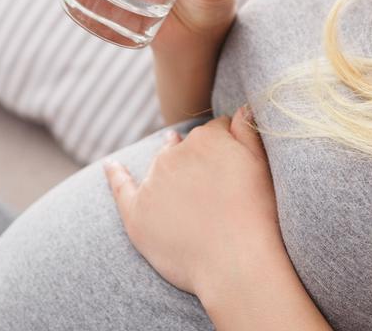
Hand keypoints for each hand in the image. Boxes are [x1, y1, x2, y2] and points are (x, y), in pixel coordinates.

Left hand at [102, 105, 284, 297]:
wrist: (235, 263)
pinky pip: (120, 185)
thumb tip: (242, 106)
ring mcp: (153, 182)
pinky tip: (110, 165)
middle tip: (214, 185)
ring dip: (169, 168)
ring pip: (161, 165)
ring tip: (182, 186)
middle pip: (185, 147)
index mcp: (207, 138)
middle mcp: (175, 154)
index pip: (215, 130)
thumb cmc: (256, 215)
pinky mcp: (137, 212)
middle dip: (197, 158)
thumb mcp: (261, 162)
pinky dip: (115, 174)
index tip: (234, 165)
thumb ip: (247, 128)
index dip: (227, 146)